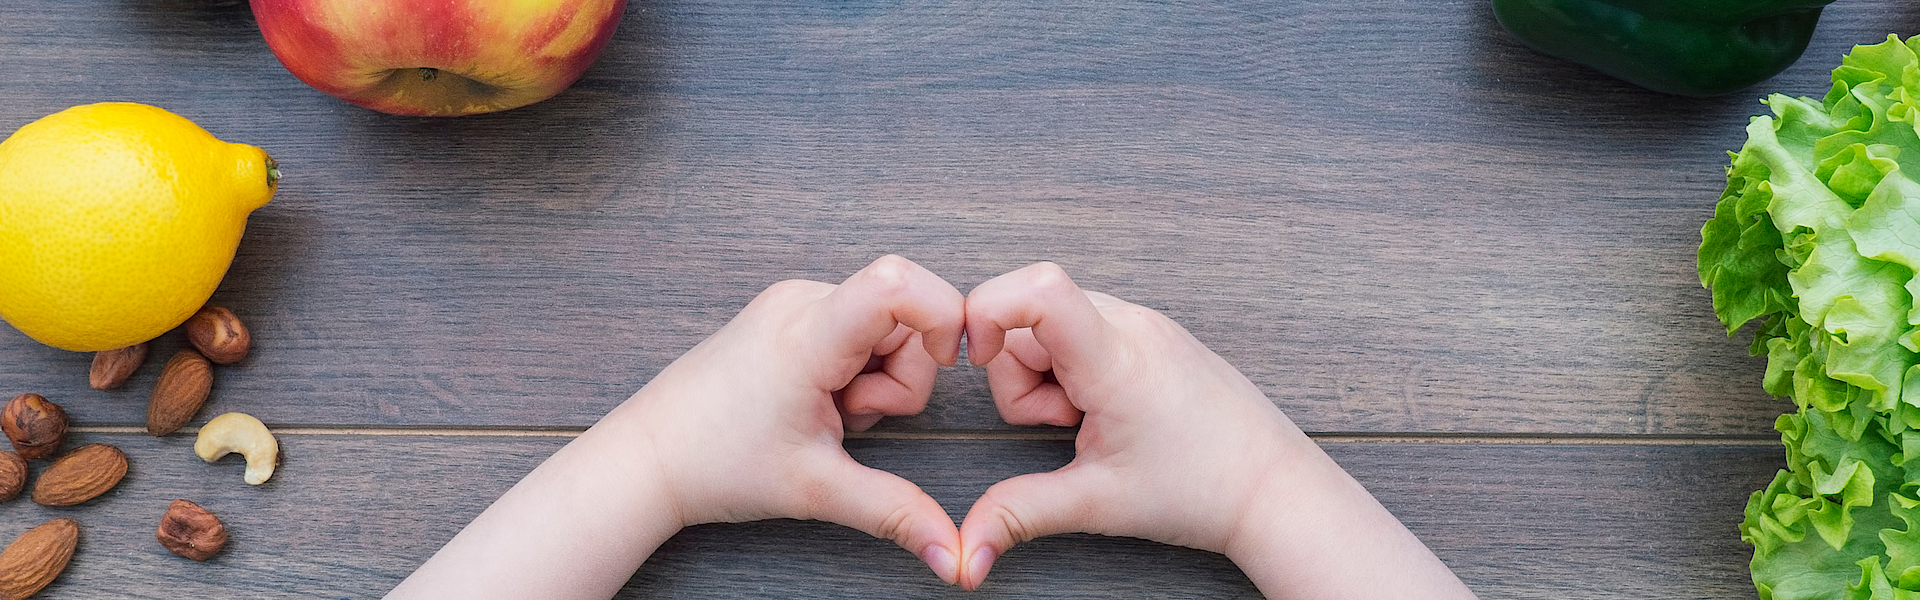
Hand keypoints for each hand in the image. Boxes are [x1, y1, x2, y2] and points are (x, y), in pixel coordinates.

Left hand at [614, 254, 967, 581]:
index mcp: (808, 335)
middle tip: (849, 418)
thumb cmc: (717, 464)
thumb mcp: (818, 490)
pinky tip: (818, 399)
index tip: (947, 363)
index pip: (898, 282)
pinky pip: (855, 328)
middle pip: (904, 316)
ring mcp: (793, 303)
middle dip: (901, 377)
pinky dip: (854, 368)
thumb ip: (895, 513)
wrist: (651, 455)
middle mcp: (801, 301)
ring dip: (876, 377)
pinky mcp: (788, 312)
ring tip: (828, 412)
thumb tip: (953, 556)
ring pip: (883, 326)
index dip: (942, 314)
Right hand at [956, 263, 1474, 597]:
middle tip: (1061, 422)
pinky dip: (1076, 367)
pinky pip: (1086, 329)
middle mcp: (1133, 325)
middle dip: (1019, 370)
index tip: (977, 358)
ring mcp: (1146, 324)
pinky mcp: (1154, 333)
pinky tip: (1105, 409)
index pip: (1039, 289)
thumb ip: (1019, 514)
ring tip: (1087, 419)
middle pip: (1030, 313)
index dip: (987, 310)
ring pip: (1055, 322)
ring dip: (1048, 372)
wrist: (1274, 489)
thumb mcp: (1097, 504)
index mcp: (1117, 359)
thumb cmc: (1202, 490)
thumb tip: (966, 550)